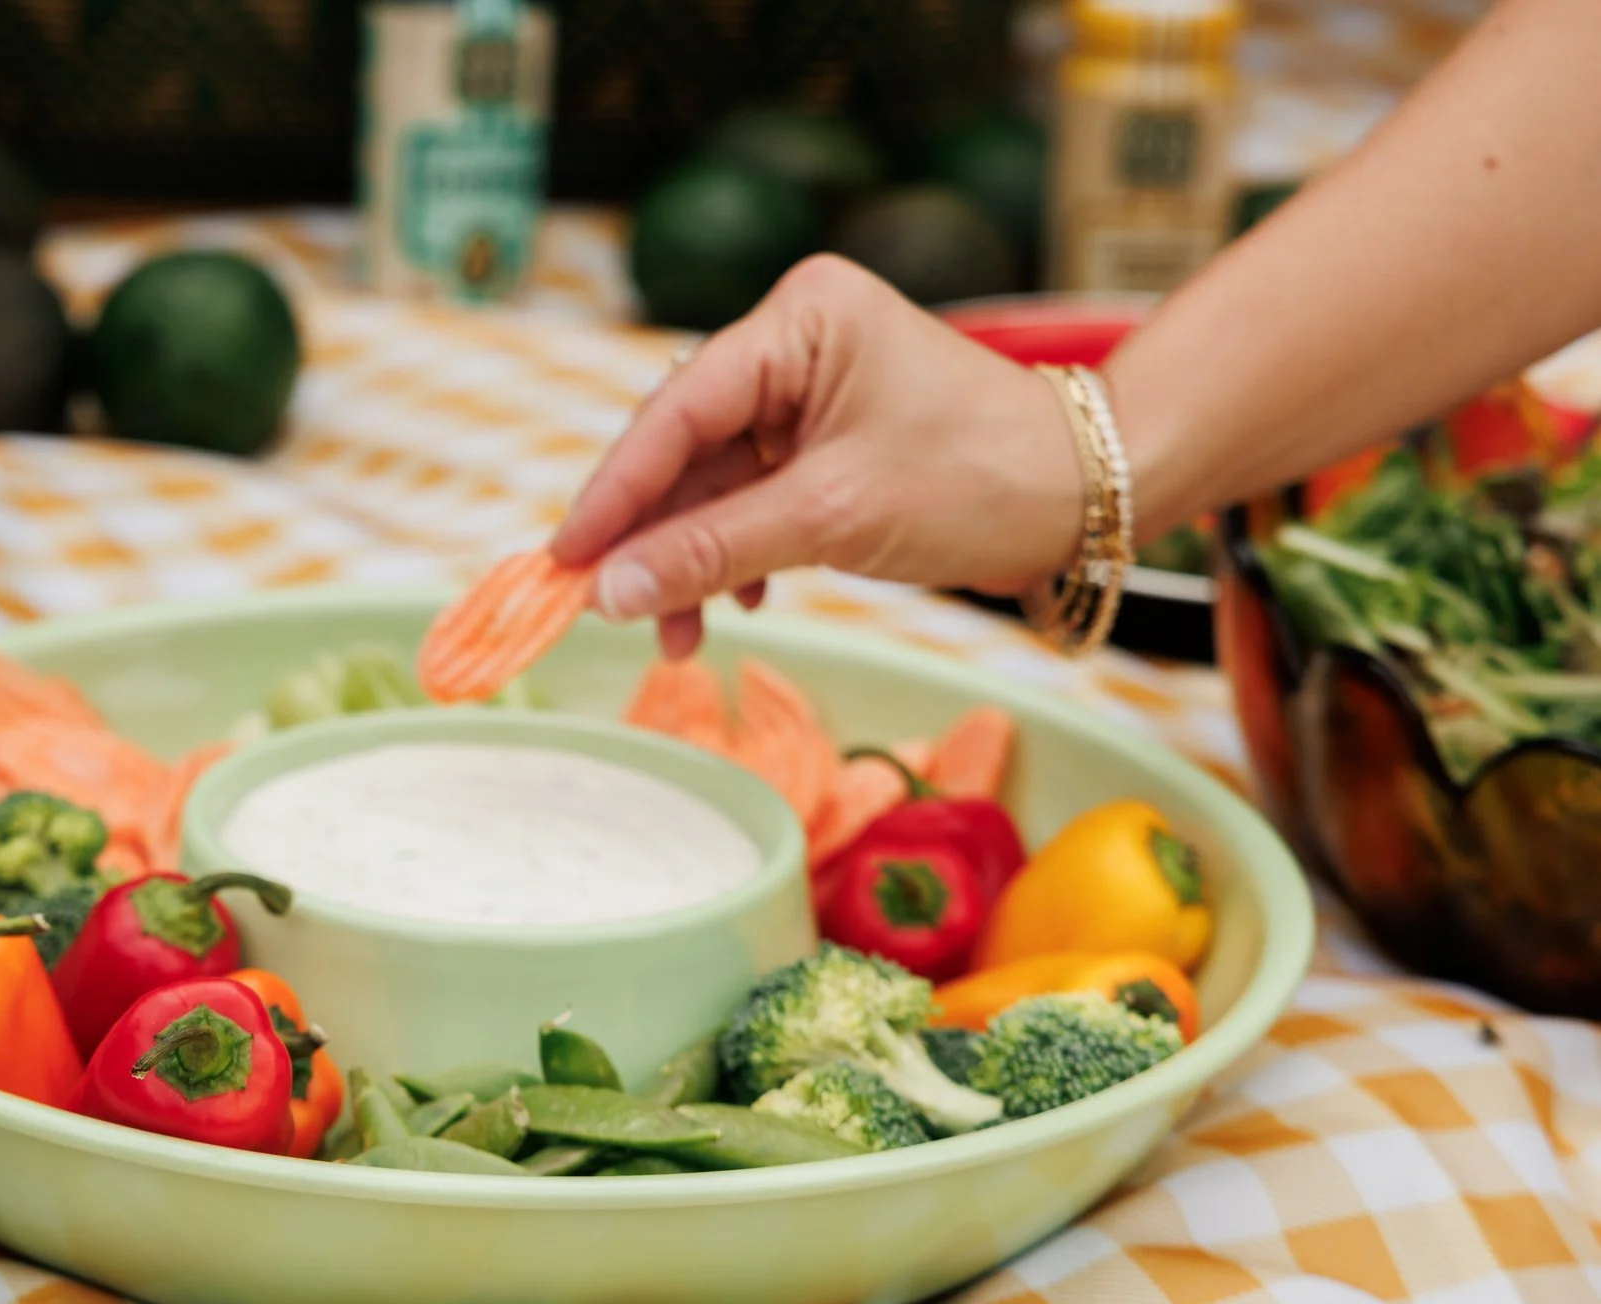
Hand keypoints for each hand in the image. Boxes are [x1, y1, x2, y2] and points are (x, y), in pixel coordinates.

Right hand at [551, 256, 1084, 657]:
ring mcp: (808, 387)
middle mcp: (795, 338)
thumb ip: (712, 552)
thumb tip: (610, 593)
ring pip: (713, 480)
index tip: (564, 560)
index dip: (615, 492)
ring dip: (692, 559)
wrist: (1087, 496)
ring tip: (678, 635)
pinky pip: (750, 493)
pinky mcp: (822, 434)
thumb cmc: (981, 479)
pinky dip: (736, 551)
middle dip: (656, 538)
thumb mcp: (833, 518)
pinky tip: (737, 601)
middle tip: (610, 612)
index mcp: (799, 318)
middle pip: (686, 447)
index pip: (677, 410)